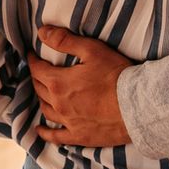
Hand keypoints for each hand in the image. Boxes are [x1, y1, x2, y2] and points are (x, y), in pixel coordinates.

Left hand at [31, 26, 134, 147]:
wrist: (136, 106)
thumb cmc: (116, 75)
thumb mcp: (92, 50)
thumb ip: (65, 41)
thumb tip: (42, 31)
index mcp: (58, 82)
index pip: (37, 69)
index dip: (33, 60)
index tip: (32, 55)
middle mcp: (58, 104)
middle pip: (39, 89)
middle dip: (37, 77)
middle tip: (39, 70)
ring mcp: (68, 122)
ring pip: (46, 110)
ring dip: (41, 99)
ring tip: (42, 93)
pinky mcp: (79, 136)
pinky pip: (56, 137)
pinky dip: (45, 133)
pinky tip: (40, 130)